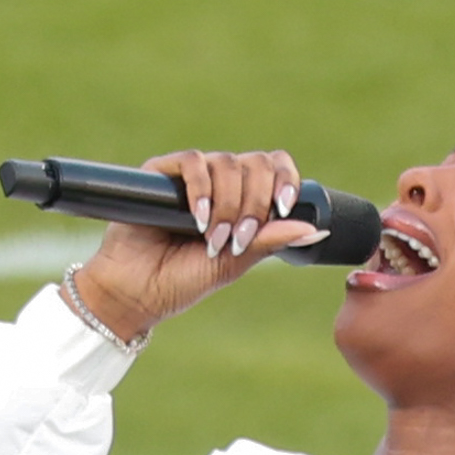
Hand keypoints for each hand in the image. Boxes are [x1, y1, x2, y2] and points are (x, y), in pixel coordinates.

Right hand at [63, 145, 321, 345]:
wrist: (137, 293)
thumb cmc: (182, 281)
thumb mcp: (235, 263)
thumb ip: (270, 241)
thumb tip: (317, 230)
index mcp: (241, 202)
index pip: (273, 168)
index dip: (285, 180)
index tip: (283, 207)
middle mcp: (219, 184)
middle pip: (254, 163)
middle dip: (253, 202)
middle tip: (237, 239)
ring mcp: (191, 178)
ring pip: (226, 163)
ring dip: (228, 204)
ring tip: (213, 238)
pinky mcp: (161, 173)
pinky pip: (193, 161)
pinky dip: (202, 188)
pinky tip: (199, 217)